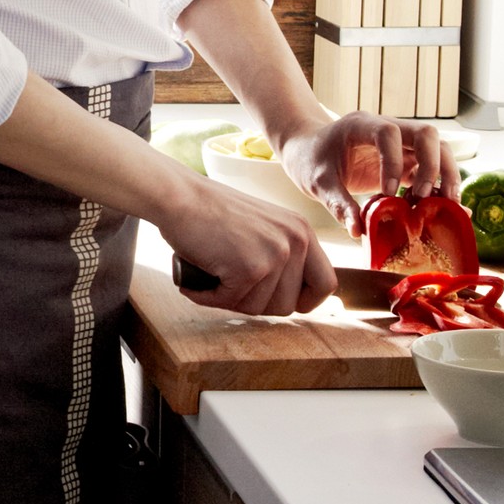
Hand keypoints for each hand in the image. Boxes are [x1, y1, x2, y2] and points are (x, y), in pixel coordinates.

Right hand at [159, 173, 336, 316]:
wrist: (177, 195)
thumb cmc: (208, 210)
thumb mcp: (262, 226)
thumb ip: (281, 253)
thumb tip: (292, 300)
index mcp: (302, 230)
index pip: (326, 283)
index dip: (304, 300)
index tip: (277, 299)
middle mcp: (295, 241)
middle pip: (289, 305)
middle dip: (257, 303)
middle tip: (230, 285)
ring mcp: (274, 254)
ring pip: (260, 308)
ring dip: (231, 300)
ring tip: (211, 277)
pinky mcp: (249, 268)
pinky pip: (231, 302)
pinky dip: (208, 297)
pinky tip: (196, 282)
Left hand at [277, 111, 460, 237]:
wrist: (308, 151)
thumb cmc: (310, 160)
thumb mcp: (316, 181)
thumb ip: (337, 203)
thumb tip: (358, 231)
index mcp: (360, 125)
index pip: (388, 133)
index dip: (394, 162)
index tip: (388, 192)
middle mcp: (386, 128)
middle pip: (426, 133)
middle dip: (433, 165)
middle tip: (425, 197)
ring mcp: (400, 144)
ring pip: (438, 147)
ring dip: (446, 174)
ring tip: (445, 204)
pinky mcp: (406, 161)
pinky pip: (432, 168)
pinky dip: (441, 186)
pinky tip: (442, 208)